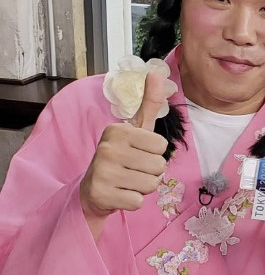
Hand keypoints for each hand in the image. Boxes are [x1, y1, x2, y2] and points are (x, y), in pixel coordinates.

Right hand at [80, 70, 168, 218]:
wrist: (93, 189)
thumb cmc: (121, 155)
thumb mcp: (136, 129)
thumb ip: (149, 103)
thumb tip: (157, 73)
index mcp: (118, 130)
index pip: (161, 146)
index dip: (155, 153)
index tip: (138, 153)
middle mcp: (107, 148)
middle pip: (159, 166)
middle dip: (151, 172)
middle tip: (132, 169)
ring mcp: (102, 172)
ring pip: (151, 185)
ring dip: (143, 187)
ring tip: (127, 181)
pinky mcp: (101, 194)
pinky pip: (138, 201)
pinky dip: (133, 201)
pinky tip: (120, 193)